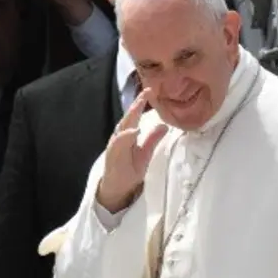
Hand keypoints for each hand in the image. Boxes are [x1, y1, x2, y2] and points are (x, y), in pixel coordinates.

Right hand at [96, 89, 167, 211]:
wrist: (117, 187)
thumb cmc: (129, 169)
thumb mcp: (145, 153)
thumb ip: (153, 139)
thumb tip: (164, 125)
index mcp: (128, 134)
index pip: (135, 116)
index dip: (141, 103)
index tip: (150, 90)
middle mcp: (120, 137)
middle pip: (128, 118)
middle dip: (136, 105)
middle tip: (145, 93)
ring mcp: (115, 145)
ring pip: (122, 128)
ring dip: (130, 117)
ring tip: (139, 106)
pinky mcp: (112, 155)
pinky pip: (118, 144)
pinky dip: (126, 137)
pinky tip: (134, 131)